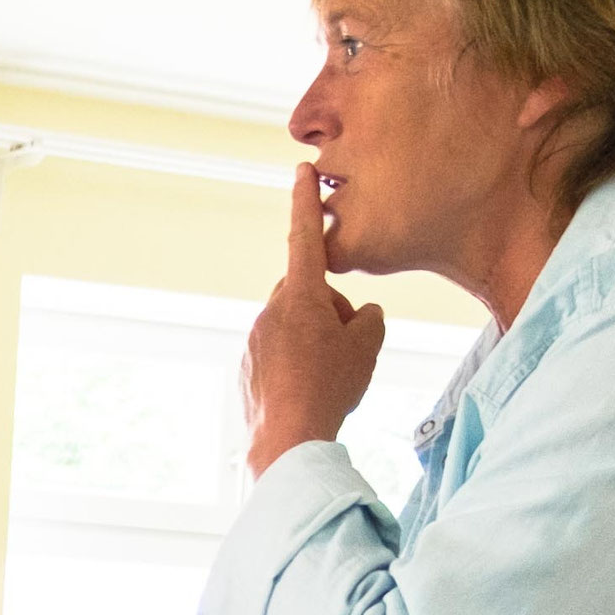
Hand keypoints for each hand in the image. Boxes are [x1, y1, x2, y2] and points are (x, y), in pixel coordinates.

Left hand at [244, 162, 385, 474]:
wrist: (287, 442)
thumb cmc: (329, 389)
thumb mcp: (367, 347)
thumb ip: (368, 318)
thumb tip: (359, 315)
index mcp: (300, 296)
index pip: (306, 236)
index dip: (307, 203)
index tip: (303, 171)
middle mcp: (270, 312)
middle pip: (306, 293)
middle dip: (327, 309)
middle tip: (345, 347)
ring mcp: (254, 341)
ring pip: (292, 327)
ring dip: (312, 341)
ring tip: (327, 379)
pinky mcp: (246, 369)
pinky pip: (276, 356)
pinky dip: (294, 368)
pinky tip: (307, 394)